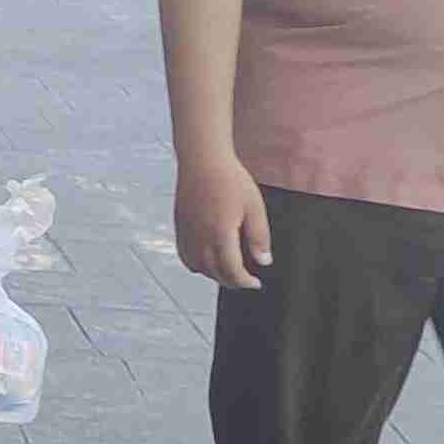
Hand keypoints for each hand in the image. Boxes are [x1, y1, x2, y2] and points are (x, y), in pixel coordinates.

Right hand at [174, 154, 274, 289]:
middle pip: (214, 272)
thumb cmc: (229, 179)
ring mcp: (187, 232)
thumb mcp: (255, 208)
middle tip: (244, 281)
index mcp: (221, 233)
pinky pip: (185, 255)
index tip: (255, 283)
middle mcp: (200, 237)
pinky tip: (207, 260)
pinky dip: (196, 264)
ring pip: (197, 267)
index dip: (244, 282)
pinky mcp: (180, 226)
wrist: (202, 159)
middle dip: (231, 281)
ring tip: (227, 271)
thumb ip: (259, 237)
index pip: (232, 271)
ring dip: (213, 274)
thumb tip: (263, 261)